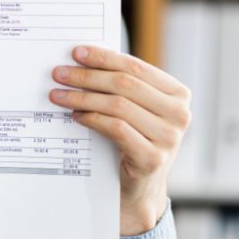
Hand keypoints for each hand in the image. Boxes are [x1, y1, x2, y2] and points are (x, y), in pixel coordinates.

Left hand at [48, 45, 190, 235]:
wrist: (140, 186)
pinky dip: (92, 119)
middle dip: (87, 76)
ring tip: (59, 95)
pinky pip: (116, 129)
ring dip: (83, 97)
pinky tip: (75, 116)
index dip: (104, 57)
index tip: (76, 52)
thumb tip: (81, 59)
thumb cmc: (133, 139)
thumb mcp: (134, 108)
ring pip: (118, 105)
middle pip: (125, 84)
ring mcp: (169, 137)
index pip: (136, 67)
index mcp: (178, 94)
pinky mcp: (153, 158)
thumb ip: (121, 85)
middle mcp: (179, 114)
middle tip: (59, 74)